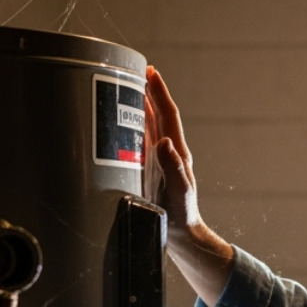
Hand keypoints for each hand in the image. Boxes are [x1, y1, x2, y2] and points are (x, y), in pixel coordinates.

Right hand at [143, 65, 233, 306]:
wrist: (181, 235)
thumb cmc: (181, 216)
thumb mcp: (178, 192)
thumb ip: (174, 168)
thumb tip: (166, 142)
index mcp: (177, 154)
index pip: (168, 116)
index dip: (159, 93)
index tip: (151, 72)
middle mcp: (169, 152)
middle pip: (159, 115)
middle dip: (150, 92)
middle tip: (137, 71)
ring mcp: (160, 160)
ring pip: (150, 125)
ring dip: (142, 106)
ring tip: (130, 87)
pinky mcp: (151, 169)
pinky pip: (142, 141)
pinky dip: (135, 126)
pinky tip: (125, 121)